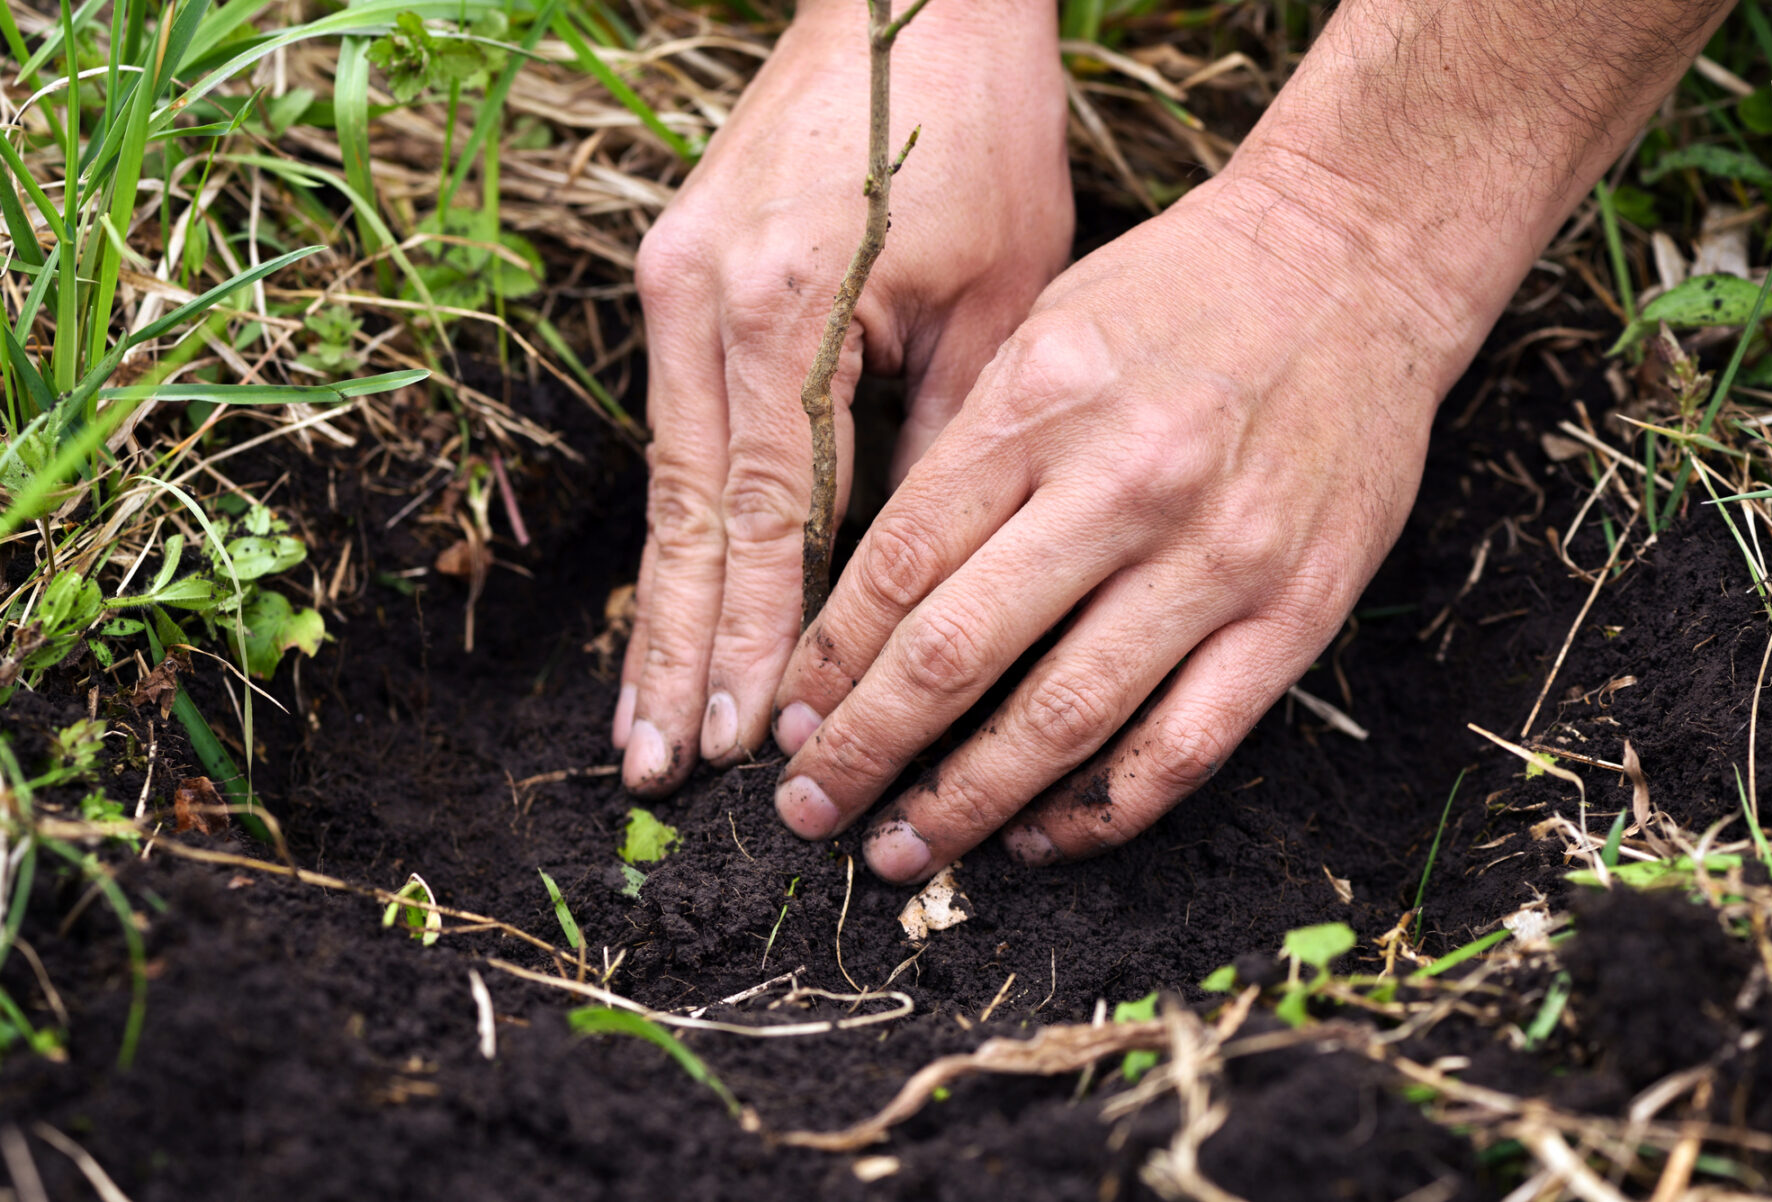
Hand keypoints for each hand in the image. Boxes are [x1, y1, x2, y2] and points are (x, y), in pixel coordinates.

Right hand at [615, 0, 1069, 794]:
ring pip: (670, 482)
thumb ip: (938, 441)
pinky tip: (676, 593)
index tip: (740, 739)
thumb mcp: (996, 298)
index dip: (755, 637)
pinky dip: (685, 524)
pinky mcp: (678, 274)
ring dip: (665, 603)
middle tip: (656, 766)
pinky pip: (678, 430)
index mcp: (789, 312)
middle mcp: (705, 304)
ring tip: (644, 716)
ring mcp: (676, 285)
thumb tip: (906, 582)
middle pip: (689, 516)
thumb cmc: (979, 134)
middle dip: (679, 649)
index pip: (769, 515)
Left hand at [766, 161, 1493, 882]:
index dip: (828, 661)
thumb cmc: (1182, 291)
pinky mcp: (1296, 613)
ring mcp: (1218, 556)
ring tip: (898, 853)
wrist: (1359, 257)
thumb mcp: (1045, 330)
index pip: (898, 564)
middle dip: (864, 750)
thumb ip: (966, 455)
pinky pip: (1183, 746)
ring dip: (965, 804)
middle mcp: (1123, 484)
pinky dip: (1100, 811)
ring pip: (1062, 720)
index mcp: (1040, 405)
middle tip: (808, 812)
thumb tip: (873, 602)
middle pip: (956, 653)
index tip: (789, 721)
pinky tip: (1037, 839)